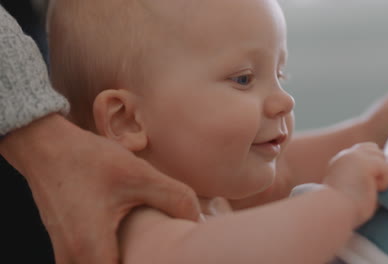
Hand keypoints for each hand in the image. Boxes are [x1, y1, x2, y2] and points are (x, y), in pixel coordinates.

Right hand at [0, 114, 200, 263]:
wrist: (45, 147)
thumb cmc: (88, 160)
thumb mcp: (139, 174)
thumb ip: (175, 198)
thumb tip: (198, 219)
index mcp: (90, 251)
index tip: (168, 255)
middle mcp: (73, 261)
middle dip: (142, 260)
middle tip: (163, 249)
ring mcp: (66, 257)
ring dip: (129, 259)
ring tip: (149, 246)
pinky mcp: (67, 248)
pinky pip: (94, 261)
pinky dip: (115, 255)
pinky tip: (130, 238)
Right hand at [324, 142, 387, 226]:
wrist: (333, 212)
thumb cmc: (343, 209)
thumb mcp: (349, 187)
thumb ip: (359, 177)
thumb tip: (378, 178)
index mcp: (339, 161)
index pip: (362, 151)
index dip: (370, 163)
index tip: (367, 182)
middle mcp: (345, 155)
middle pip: (373, 148)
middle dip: (378, 165)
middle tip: (372, 186)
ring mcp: (354, 157)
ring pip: (381, 155)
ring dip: (381, 172)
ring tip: (371, 189)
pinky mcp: (364, 163)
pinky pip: (386, 167)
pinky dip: (385, 181)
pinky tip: (374, 191)